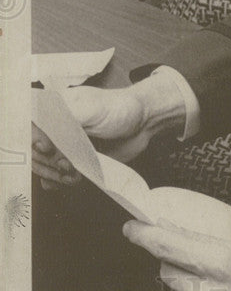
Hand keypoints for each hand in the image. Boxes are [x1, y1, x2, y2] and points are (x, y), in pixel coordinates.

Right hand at [31, 73, 187, 185]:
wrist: (143, 123)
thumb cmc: (120, 108)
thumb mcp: (93, 108)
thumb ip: (66, 117)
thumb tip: (43, 131)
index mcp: (51, 108)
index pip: (25, 127)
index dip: (31, 139)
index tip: (47, 148)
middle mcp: (52, 127)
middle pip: (31, 150)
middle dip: (46, 161)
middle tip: (67, 164)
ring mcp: (61, 145)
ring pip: (41, 165)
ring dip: (53, 174)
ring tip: (73, 174)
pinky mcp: (72, 161)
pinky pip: (52, 177)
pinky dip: (57, 182)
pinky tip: (70, 180)